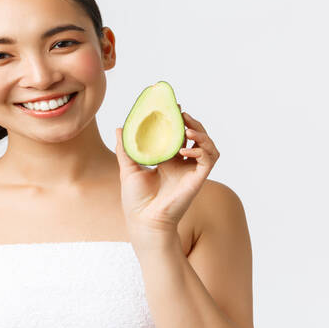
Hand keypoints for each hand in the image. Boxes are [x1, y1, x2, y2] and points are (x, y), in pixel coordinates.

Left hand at [115, 110, 219, 248]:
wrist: (143, 220)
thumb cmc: (136, 200)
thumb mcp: (128, 168)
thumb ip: (126, 148)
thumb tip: (120, 127)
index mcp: (168, 161)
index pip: (178, 135)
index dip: (179, 121)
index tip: (173, 107)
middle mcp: (182, 165)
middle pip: (196, 137)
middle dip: (192, 123)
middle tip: (182, 114)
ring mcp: (191, 172)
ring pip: (208, 146)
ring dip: (201, 134)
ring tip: (187, 129)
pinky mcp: (197, 180)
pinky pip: (208, 160)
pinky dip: (201, 150)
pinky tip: (185, 149)